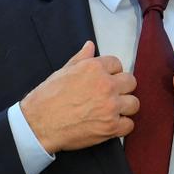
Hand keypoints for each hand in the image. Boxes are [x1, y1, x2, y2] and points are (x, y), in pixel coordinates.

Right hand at [20, 40, 138, 152]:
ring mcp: (111, 107)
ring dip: (124, 107)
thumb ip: (80, 59)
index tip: (105, 80)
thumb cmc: (47, 98)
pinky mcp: (111, 127)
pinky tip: (110, 124)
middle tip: (110, 95)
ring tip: (112, 111)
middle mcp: (106, 85)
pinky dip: (121, 126)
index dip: (111, 72)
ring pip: (134, 103)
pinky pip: (129, 125)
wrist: (39, 124)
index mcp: (94, 68)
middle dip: (121, 88)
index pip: (117, 63)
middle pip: (130, 82)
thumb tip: (90, 46)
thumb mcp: (62, 72)